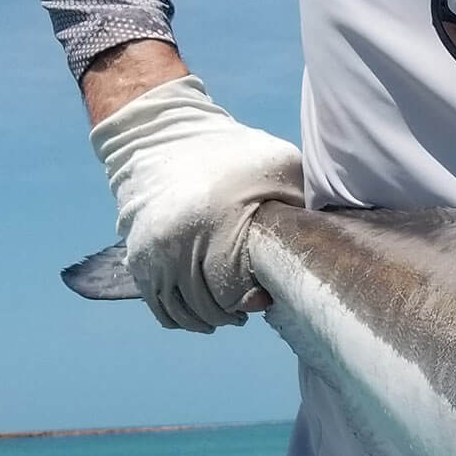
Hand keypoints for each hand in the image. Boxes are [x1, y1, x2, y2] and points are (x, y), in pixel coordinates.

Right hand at [90, 74, 303, 331]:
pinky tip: (201, 310)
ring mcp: (153, 252)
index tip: (264, 296)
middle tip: (248, 306)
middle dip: (232, 313)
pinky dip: (181, 317)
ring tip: (226, 311)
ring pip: (183, 312)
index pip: (233, 290)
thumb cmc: (232, 155)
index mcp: (218, 222)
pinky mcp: (137, 257)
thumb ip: (299, 206)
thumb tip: (319, 249)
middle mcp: (179, 241)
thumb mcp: (279, 167)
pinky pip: (159, 307)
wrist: (160, 135)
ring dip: (208, 319)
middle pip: (209, 306)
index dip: (252, 301)